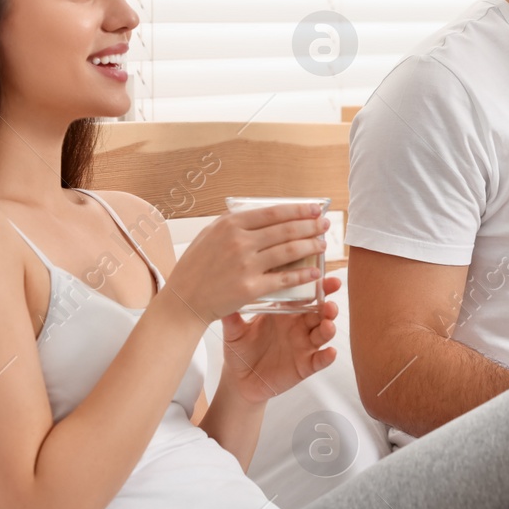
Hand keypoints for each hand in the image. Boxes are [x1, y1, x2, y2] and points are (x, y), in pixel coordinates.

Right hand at [165, 203, 331, 322]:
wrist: (183, 300)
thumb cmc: (196, 267)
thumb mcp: (209, 235)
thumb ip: (235, 224)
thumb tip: (264, 215)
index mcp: (230, 224)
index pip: (274, 212)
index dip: (299, 210)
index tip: (315, 208)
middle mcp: (239, 241)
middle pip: (286, 229)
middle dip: (311, 226)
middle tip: (325, 225)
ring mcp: (246, 265)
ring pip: (289, 251)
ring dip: (311, 246)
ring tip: (323, 245)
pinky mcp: (250, 288)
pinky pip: (284, 279)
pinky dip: (303, 275)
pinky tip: (315, 272)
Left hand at [217, 275, 341, 403]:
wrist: (239, 379)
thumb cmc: (240, 350)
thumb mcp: (234, 331)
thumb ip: (232, 317)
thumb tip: (223, 297)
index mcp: (284, 312)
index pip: (303, 296)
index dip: (315, 287)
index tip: (325, 279)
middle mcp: (298, 326)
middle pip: (319, 312)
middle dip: (327, 306)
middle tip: (329, 302)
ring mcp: (303, 346)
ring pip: (322, 333)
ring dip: (328, 328)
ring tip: (328, 325)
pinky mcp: (305, 365)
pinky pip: (319, 360)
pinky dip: (327, 356)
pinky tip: (330, 352)